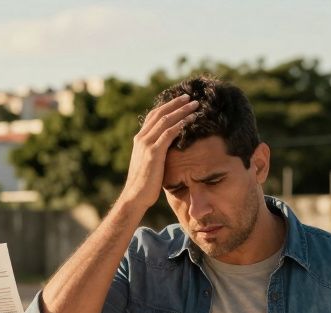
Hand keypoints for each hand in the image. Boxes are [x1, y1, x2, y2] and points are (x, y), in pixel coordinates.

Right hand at [118, 94, 198, 210]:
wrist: (135, 197)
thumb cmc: (145, 184)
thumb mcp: (149, 164)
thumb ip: (155, 152)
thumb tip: (167, 150)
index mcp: (139, 139)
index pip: (153, 116)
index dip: (167, 106)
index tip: (180, 101)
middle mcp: (141, 138)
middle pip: (160, 113)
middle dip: (176, 104)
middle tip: (190, 97)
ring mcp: (146, 144)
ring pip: (166, 120)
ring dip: (182, 111)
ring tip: (195, 105)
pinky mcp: (153, 152)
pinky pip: (169, 133)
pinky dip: (180, 124)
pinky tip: (190, 119)